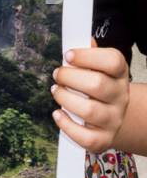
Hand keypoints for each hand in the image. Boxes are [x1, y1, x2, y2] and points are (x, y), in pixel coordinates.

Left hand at [51, 36, 129, 152]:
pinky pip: (87, 138)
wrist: (113, 115)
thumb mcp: (98, 66)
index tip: (68, 55)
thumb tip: (79, 37)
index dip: (88, 56)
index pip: (113, 61)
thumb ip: (88, 52)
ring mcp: (114, 119)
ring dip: (65, 99)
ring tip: (56, 91)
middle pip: (97, 85)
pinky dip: (67, 126)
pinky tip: (57, 114)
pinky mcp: (104, 139)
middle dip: (70, 78)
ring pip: (90, 111)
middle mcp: (120, 96)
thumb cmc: (99, 85)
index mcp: (119, 73)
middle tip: (57, 74)